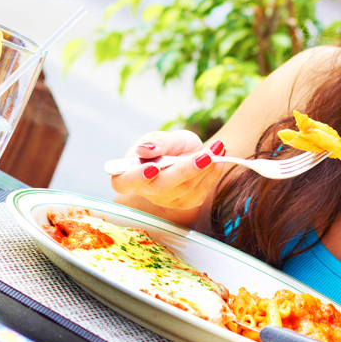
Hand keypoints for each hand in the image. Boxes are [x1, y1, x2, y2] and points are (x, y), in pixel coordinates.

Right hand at [111, 130, 225, 210]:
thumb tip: (146, 150)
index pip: (122, 183)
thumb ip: (157, 143)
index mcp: (130, 173)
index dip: (135, 178)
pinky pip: (201, 191)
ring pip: (185, 188)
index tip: (152, 167)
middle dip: (183, 170)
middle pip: (160, 187)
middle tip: (203, 156)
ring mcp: (167, 200)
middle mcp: (147, 191)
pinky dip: (212, 173)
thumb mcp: (163, 137)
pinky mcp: (187, 203)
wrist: (190, 153)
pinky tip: (218, 157)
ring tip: (216, 148)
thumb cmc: (170, 146)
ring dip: (204, 168)